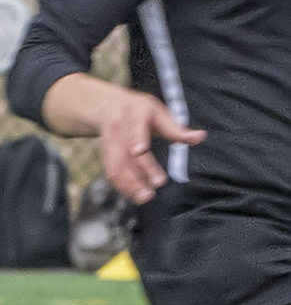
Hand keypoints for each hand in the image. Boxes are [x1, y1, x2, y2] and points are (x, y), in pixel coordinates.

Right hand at [91, 87, 203, 204]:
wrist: (110, 107)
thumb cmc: (140, 110)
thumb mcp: (159, 113)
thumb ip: (176, 128)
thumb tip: (199, 137)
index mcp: (135, 113)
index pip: (135, 127)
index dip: (136, 138)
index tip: (139, 151)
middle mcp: (119, 127)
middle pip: (126, 151)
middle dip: (139, 170)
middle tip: (156, 186)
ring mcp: (109, 142)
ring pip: (116, 165)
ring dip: (129, 183)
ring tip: (145, 197)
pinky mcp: (105, 154)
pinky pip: (111, 172)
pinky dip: (122, 185)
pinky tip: (134, 194)